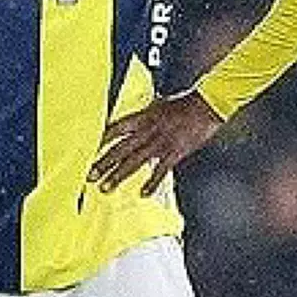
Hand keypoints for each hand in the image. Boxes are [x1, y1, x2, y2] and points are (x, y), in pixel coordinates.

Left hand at [89, 91, 223, 195]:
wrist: (206, 105)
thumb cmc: (185, 103)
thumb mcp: (160, 104)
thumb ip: (147, 114)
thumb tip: (137, 119)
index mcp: (143, 117)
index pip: (116, 129)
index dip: (102, 140)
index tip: (90, 150)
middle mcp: (147, 131)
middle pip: (120, 149)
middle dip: (103, 163)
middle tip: (90, 176)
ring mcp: (160, 143)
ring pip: (134, 162)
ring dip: (118, 176)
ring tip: (106, 187)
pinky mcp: (174, 153)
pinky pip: (159, 171)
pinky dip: (151, 183)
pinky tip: (142, 193)